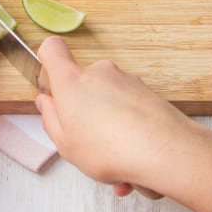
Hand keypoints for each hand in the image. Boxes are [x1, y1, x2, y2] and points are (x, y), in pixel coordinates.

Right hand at [34, 36, 210, 197]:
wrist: (164, 150)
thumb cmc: (110, 147)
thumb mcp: (65, 143)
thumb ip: (51, 118)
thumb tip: (47, 103)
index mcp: (71, 81)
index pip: (52, 49)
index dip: (48, 61)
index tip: (51, 83)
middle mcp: (99, 73)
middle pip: (82, 83)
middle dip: (83, 109)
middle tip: (87, 140)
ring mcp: (126, 80)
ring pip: (108, 100)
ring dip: (109, 126)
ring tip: (115, 161)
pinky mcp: (147, 91)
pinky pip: (129, 109)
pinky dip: (128, 130)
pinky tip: (133, 160)